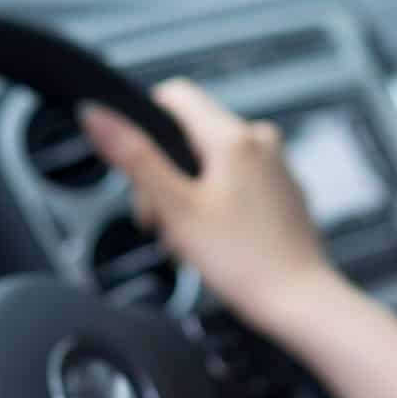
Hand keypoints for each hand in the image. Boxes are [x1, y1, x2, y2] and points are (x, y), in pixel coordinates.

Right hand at [78, 78, 339, 331]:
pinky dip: (218, 203)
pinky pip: (237, 181)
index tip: (143, 170)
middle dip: (166, 174)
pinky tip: (216, 239)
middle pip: (190, 135)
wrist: (299, 301)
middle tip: (163, 221)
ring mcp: (276, 164)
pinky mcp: (283, 189)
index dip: (146, 126)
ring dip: (189, 194)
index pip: (175, 96)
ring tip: (189, 237)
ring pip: (212, 161)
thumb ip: (135, 158)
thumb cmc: (245, 262)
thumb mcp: (177, 209)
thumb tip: (97, 116)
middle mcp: (261, 140)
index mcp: (234, 136)